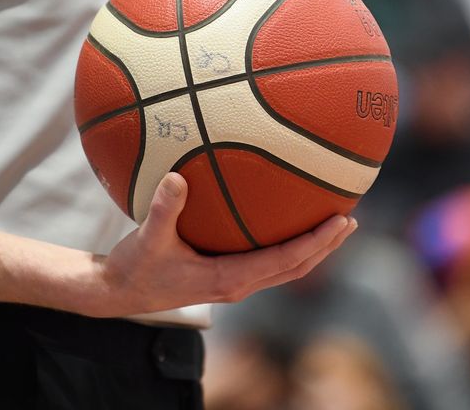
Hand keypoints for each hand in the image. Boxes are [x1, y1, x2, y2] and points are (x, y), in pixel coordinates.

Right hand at [88, 173, 355, 317]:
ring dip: (312, 248)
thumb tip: (177, 177)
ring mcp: (233, 282)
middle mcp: (238, 285)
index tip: (340, 222)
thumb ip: (164, 208)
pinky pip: (267, 260)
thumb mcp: (147, 237)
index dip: (315, 243)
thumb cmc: (134, 267)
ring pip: (285, 268)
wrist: (119, 292)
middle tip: (350, 219)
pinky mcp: (225, 275)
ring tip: (334, 222)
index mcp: (228, 279)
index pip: (285, 261)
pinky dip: (287, 244)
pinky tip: (287, 218)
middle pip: (296, 267)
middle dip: (325, 246)